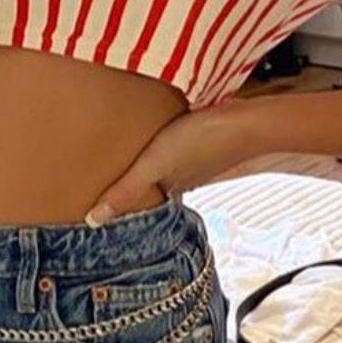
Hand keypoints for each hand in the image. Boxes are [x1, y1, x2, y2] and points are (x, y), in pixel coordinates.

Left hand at [83, 99, 259, 225]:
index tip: (97, 206)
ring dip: (149, 166)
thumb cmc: (201, 140)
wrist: (248, 120)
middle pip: (153, 186)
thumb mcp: (155, 164)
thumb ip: (127, 190)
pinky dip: (165, 148)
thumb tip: (93, 222)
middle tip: (103, 179)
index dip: (123, 205)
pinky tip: (158, 133)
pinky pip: (178, 149)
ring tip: (124, 156)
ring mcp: (198, 160)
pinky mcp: (205, 138)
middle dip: (134, 185)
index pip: (143, 204)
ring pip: (166, 168)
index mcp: (171, 189)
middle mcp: (184, 179)